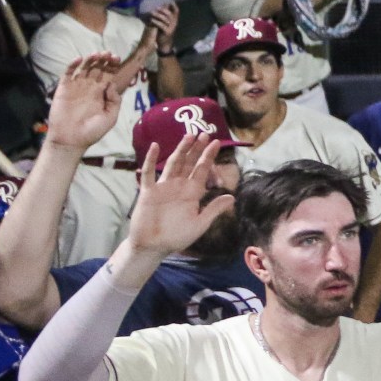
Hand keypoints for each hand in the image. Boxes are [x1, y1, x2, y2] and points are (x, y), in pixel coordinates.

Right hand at [45, 53, 127, 149]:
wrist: (71, 141)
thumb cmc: (92, 131)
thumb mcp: (110, 117)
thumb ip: (114, 101)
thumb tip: (112, 84)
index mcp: (101, 94)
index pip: (108, 75)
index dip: (112, 66)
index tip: (117, 58)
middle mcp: (89, 88)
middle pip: (97, 69)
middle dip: (103, 60)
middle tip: (108, 54)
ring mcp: (76, 88)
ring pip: (84, 69)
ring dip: (90, 60)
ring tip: (97, 54)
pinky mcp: (63, 89)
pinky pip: (67, 74)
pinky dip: (72, 65)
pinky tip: (79, 59)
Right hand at [126, 134, 232, 259]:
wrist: (153, 247)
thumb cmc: (177, 237)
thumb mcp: (200, 224)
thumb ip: (213, 209)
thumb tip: (232, 197)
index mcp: (192, 193)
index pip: (202, 170)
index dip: (209, 157)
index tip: (217, 142)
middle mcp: (179, 186)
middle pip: (189, 163)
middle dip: (197, 149)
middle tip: (204, 133)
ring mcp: (163, 188)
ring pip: (173, 164)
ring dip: (180, 150)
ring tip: (188, 136)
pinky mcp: (148, 192)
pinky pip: (149, 174)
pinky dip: (150, 160)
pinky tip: (155, 146)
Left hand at [146, 4, 178, 41]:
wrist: (164, 43)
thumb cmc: (163, 32)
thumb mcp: (164, 23)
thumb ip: (163, 17)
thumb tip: (159, 8)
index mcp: (174, 20)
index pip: (176, 11)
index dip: (174, 6)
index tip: (170, 1)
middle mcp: (174, 23)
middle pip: (170, 14)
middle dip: (163, 10)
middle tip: (156, 8)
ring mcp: (171, 27)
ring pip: (165, 19)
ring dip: (158, 15)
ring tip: (152, 12)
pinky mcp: (167, 32)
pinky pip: (162, 25)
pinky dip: (156, 22)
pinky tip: (151, 20)